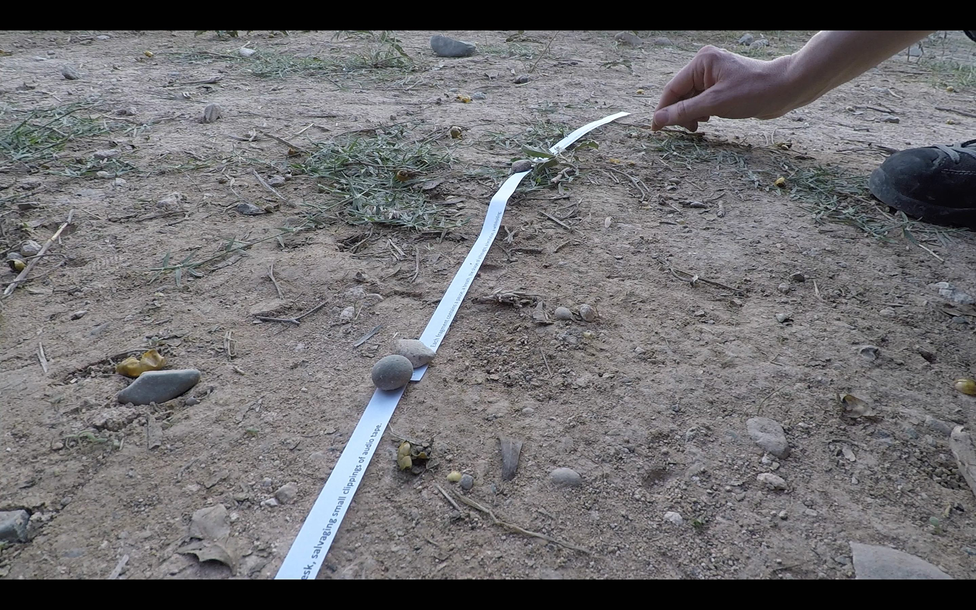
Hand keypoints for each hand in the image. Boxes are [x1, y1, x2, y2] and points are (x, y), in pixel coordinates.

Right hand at [651, 32, 933, 131]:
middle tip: (688, 130)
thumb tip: (658, 121)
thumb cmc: (754, 92)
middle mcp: (705, 66)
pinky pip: (703, 101)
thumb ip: (684, 112)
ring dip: (691, 115)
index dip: (663, 110)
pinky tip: (709, 121)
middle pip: (680, 94)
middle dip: (680, 114)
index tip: (656, 130)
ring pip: (691, 99)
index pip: (672, 89)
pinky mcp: (723, 86)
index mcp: (701, 63)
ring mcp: (714, 76)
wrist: (786, 89)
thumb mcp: (715, 105)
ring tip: (699, 127)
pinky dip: (701, 113)